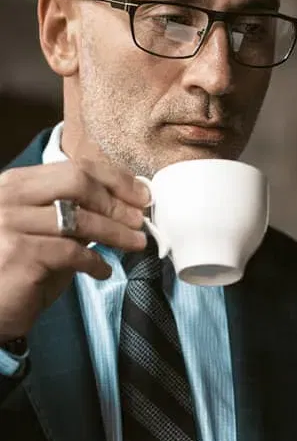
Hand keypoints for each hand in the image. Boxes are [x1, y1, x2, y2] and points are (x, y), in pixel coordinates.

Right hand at [0, 158, 148, 340]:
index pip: (72, 167)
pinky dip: (94, 262)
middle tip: (139, 220)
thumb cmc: (15, 272)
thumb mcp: (44, 235)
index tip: (140, 194)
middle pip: (77, 182)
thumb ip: (72, 217)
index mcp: (15, 184)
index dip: (112, 178)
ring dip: (115, 232)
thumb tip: (122, 207)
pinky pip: (71, 252)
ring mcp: (9, 222)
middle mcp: (7, 197)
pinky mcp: (17, 252)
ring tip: (136, 243)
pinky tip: (103, 271)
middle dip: (116, 201)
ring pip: (79, 219)